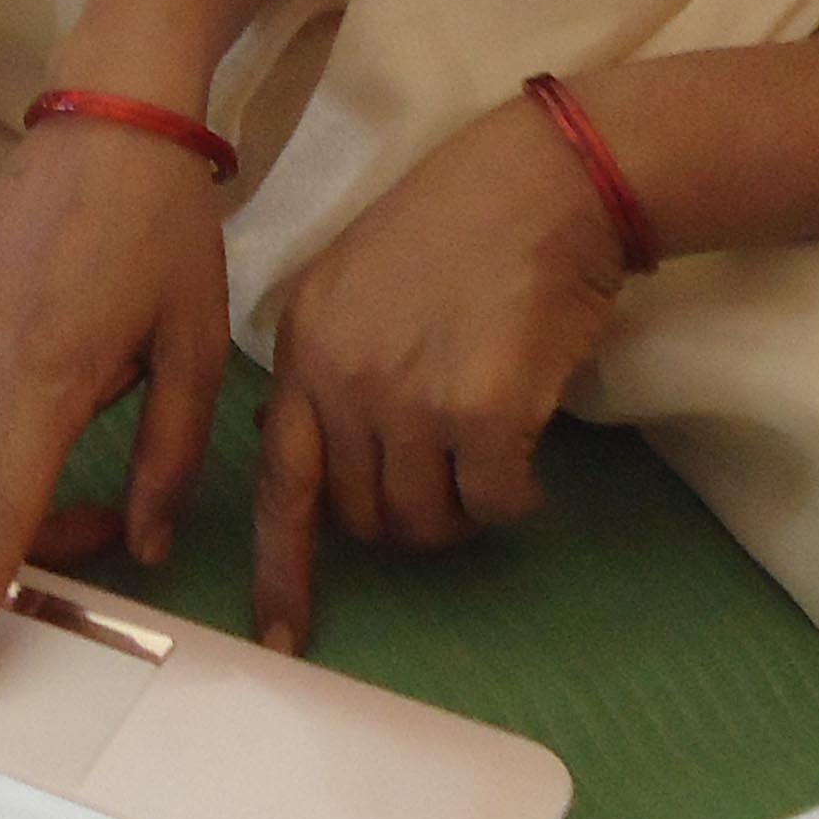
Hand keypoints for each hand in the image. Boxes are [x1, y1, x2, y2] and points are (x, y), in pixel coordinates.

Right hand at [0, 95, 231, 701]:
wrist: (111, 105)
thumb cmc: (169, 227)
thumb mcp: (196, 350)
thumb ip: (170, 458)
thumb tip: (142, 545)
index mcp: (45, 374)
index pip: (1, 513)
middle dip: (44, 530)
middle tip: (121, 524)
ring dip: (45, 456)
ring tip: (122, 395)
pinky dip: (33, 399)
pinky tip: (89, 342)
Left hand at [250, 94, 626, 655]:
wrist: (541, 182)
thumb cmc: (458, 226)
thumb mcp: (355, 283)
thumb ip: (331, 366)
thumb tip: (322, 459)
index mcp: (301, 345)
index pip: (277, 480)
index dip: (280, 569)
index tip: (279, 636)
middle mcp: (340, 377)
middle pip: (359, 516)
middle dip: (405, 517)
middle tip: (449, 477)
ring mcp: (407, 398)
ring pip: (425, 521)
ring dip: (462, 509)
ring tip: (490, 453)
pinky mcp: (480, 413)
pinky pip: (494, 503)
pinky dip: (516, 495)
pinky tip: (530, 452)